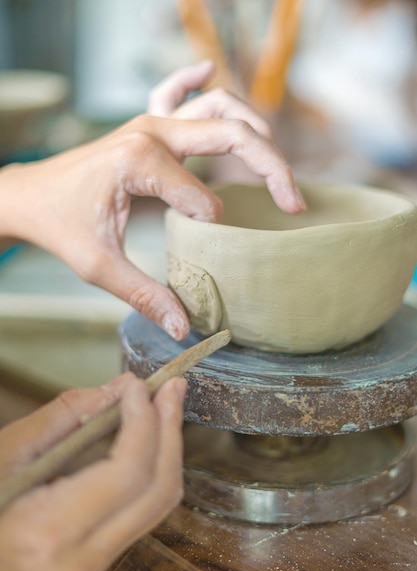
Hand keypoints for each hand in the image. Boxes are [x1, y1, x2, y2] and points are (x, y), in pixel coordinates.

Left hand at [0, 62, 303, 339]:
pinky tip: (208, 68)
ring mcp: (148, 122)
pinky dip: (195, 80)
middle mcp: (151, 132)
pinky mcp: (143, 125)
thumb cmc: (60, 225)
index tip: (212, 251)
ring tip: (276, 158)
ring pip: (216, 106)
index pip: (204, 200)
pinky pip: (175, 92)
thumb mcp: (100, 266)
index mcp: (141, 163)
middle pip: (231, 135)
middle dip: (271, 168)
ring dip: (252, 126)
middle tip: (294, 200)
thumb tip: (183, 327)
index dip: (215, 229)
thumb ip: (145, 295)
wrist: (27, 196)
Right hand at [0, 372, 185, 570]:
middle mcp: (83, 558)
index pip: (128, 473)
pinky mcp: (102, 562)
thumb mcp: (5, 452)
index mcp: (51, 530)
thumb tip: (122, 386)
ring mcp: (96, 567)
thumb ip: (65, 416)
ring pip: (160, 503)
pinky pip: (146, 511)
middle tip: (172, 387)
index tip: (141, 387)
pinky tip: (152, 437)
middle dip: (169, 429)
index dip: (144, 423)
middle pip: (157, 489)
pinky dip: (155, 467)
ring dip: (168, 446)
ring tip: (167, 403)